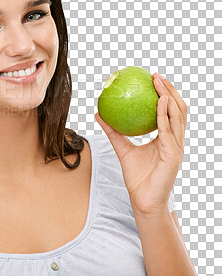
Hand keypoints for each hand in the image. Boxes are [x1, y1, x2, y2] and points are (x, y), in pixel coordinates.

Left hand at [95, 73, 186, 214]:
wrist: (143, 200)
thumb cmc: (136, 177)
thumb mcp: (122, 148)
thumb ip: (113, 132)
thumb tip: (98, 114)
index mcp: (166, 138)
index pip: (169, 112)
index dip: (164, 95)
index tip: (152, 79)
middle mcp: (175, 140)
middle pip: (177, 110)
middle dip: (170, 90)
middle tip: (156, 75)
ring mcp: (177, 147)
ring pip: (177, 116)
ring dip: (169, 96)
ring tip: (159, 82)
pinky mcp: (174, 154)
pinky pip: (168, 130)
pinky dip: (164, 114)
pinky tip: (159, 101)